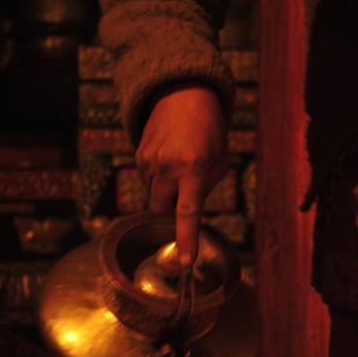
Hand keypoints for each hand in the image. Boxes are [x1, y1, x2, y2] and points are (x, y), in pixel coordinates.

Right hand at [136, 87, 228, 264]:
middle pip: (161, 211)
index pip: (188, 212)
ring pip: (154, 195)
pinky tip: (169, 156)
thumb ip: (204, 189)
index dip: (186, 239)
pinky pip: (148, 180)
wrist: (184, 94)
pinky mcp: (138, 155)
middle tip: (184, 195)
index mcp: (194, 168)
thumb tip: (186, 212)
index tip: (184, 262)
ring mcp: (149, 160)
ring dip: (167, 190)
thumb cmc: (209, 130)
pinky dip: (159, 177)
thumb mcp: (219, 160)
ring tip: (180, 162)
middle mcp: (168, 166)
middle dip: (170, 212)